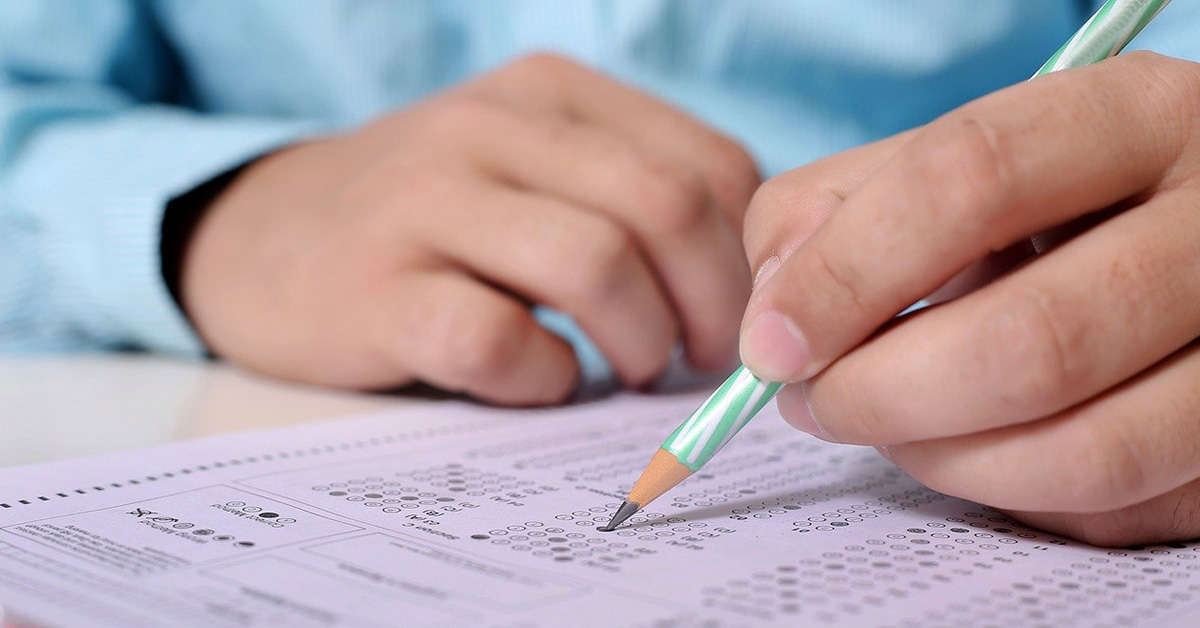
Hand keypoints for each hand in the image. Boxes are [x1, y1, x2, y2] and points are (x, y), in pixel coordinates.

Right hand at [182, 54, 757, 403]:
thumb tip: (743, 290)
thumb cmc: (427, 219)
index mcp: (548, 93)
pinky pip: (499, 341)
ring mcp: (424, 203)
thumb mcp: (528, 168)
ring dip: (638, 342)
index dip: (743, 259)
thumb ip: (627, 196)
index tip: (733, 319)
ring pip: (594, 266)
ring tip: (623, 371)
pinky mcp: (375, 291)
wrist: (261, 239)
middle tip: (695, 362)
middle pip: (665, 207)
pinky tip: (535, 380)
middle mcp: (489, 128)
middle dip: (710, 307)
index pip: (708, 164)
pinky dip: (543, 379)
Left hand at [740, 52, 1199, 545]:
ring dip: (942, 461)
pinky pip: (1116, 509)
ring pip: (1086, 451)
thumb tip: (776, 316)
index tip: (772, 345)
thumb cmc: (1046, 204)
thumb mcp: (952, 165)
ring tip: (883, 430)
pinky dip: (1013, 496)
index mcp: (1129, 118)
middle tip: (814, 404)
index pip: (969, 179)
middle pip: (1030, 341)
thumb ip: (840, 210)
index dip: (847, 273)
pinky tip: (975, 448)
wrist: (1187, 240)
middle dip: (880, 393)